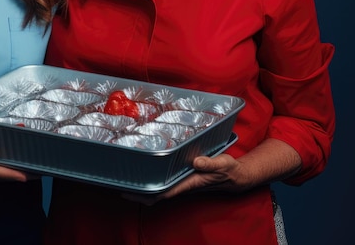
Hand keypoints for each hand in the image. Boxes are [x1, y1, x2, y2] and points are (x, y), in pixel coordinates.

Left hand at [123, 153, 245, 205]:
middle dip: (138, 191)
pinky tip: (146, 169)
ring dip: (144, 184)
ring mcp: (182, 181)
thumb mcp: (223, 164)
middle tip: (118, 183)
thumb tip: (195, 162)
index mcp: (189, 183)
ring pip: (159, 187)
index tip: (129, 191)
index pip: (163, 192)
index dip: (146, 193)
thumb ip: (210, 163)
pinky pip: (165, 180)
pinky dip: (154, 177)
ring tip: (127, 175)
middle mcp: (182, 184)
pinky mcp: (184, 176)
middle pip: (156, 192)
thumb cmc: (229, 171)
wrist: (236, 177)